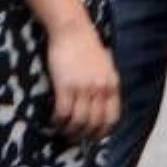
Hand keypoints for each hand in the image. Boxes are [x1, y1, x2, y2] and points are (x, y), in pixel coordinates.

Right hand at [47, 14, 119, 140]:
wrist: (72, 29)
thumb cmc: (86, 45)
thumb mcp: (105, 66)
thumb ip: (105, 84)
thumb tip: (101, 102)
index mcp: (112, 85)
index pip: (111, 118)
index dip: (102, 131)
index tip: (93, 136)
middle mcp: (100, 90)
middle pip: (94, 123)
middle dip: (84, 134)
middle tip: (75, 137)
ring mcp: (83, 88)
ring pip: (78, 121)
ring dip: (70, 130)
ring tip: (63, 130)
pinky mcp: (65, 85)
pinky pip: (63, 112)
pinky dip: (59, 120)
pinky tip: (54, 119)